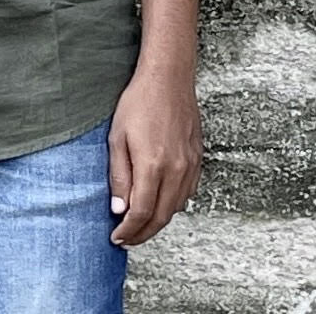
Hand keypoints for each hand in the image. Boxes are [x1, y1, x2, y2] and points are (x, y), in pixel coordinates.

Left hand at [106, 64, 201, 246]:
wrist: (168, 78)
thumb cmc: (139, 102)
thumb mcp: (117, 137)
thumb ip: (119, 176)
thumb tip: (119, 209)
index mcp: (153, 165)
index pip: (142, 212)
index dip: (129, 230)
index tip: (117, 237)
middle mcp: (176, 170)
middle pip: (161, 216)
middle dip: (143, 233)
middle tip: (127, 238)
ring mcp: (190, 165)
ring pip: (176, 207)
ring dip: (158, 221)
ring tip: (140, 225)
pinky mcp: (197, 159)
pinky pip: (187, 193)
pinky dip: (173, 204)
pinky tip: (160, 202)